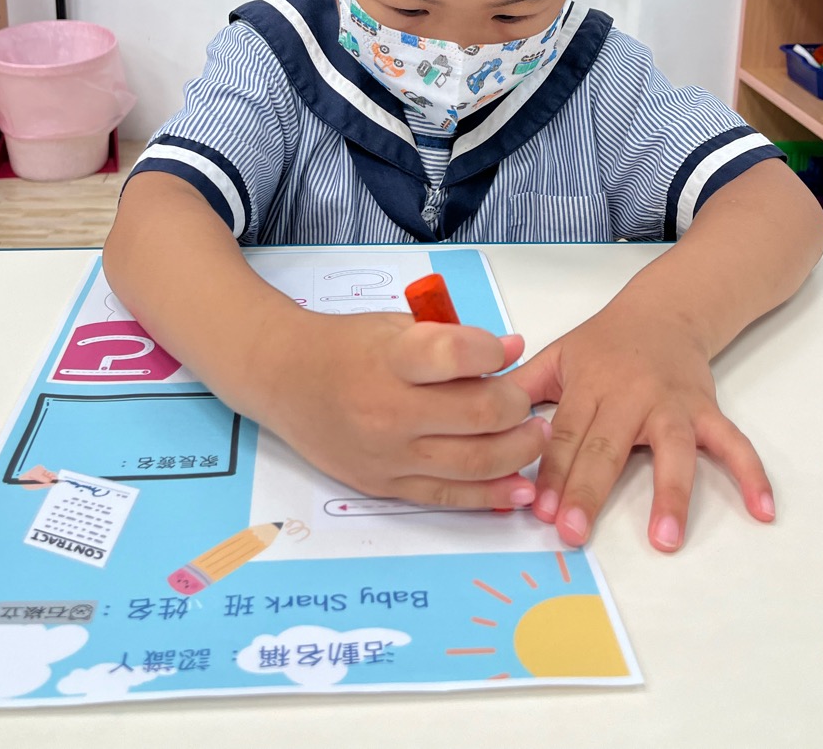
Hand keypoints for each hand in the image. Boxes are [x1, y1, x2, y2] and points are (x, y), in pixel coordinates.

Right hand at [261, 311, 550, 508]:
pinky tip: (519, 488)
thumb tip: (511, 351)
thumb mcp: (396, 324)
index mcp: (391, 359)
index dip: (493, 353)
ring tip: (536, 438)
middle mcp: (388, 410)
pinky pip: (449, 497)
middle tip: (529, 402)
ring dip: (518, 453)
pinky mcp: (385, 486)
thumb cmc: (346, 347)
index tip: (506, 350)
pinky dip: (491, 495)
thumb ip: (452, 339)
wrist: (285, 379)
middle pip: (477, 415)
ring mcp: (387, 455)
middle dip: (517, 408)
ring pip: (472, 463)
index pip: (456, 355)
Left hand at [508, 301, 774, 550]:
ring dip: (670, 494)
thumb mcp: (556, 357)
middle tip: (573, 532)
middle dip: (588, 490)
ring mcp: (672, 404)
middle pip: (608, 446)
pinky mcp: (706, 410)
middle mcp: (630, 394)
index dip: (550, 472)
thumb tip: (474, 419)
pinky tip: (763, 510)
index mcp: (589, 383)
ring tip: (665, 538)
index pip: (565, 434)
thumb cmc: (604, 343)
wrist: (665, 310)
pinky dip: (751, 473)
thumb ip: (519, 391)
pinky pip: (733, 443)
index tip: (539, 510)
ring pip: (673, 449)